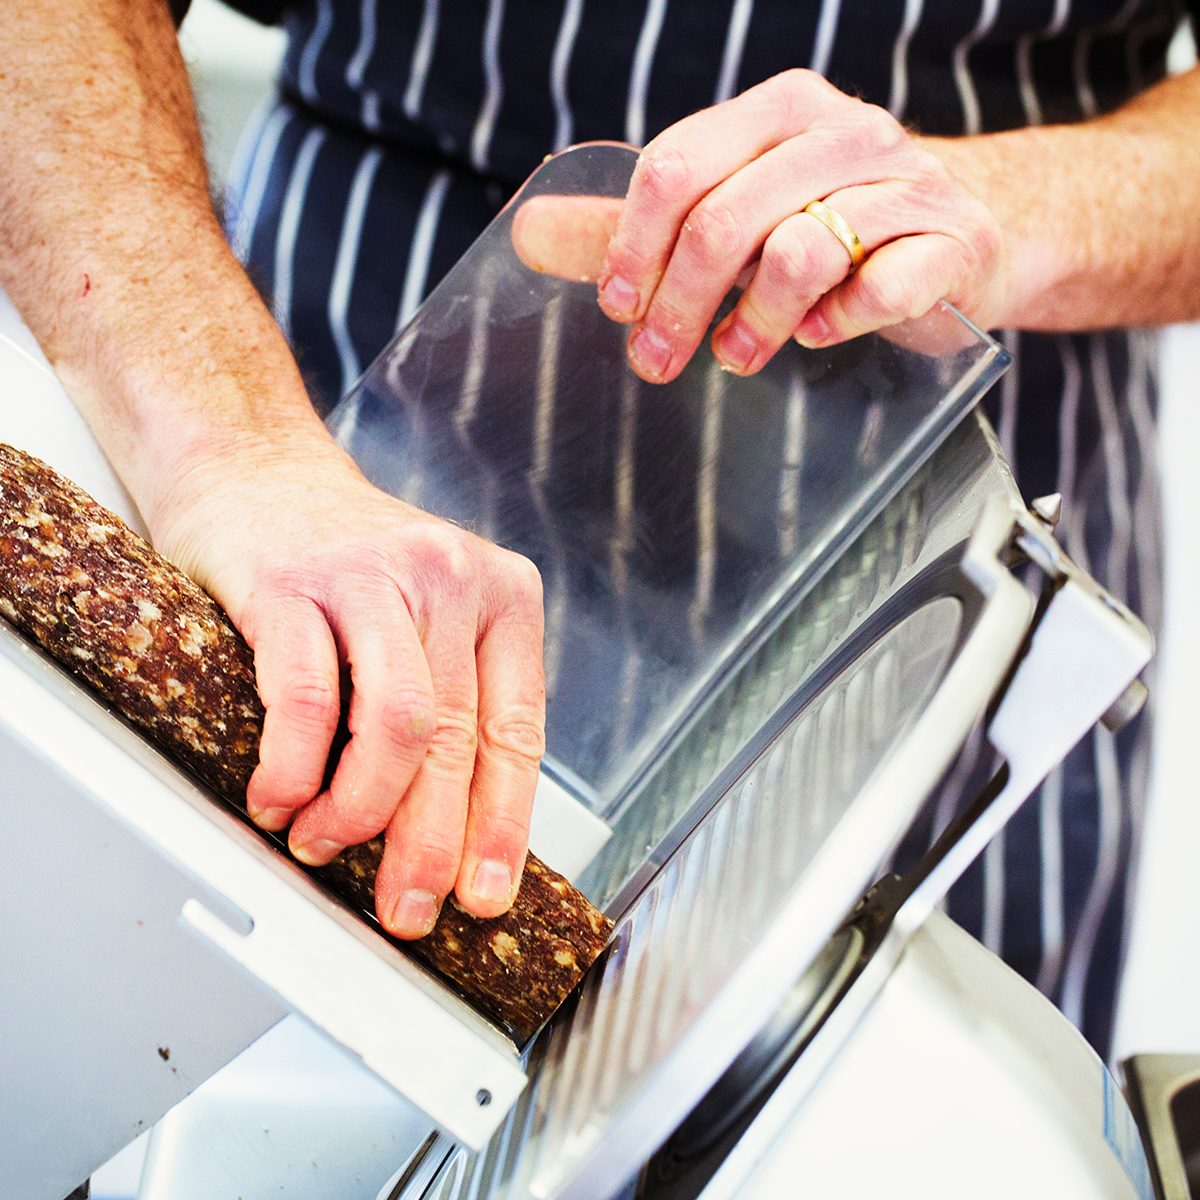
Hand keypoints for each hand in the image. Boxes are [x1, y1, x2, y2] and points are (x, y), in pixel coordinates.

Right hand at [152, 434, 544, 938]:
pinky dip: (293, 767)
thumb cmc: (345, 561)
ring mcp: (373, 574)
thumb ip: (454, 698)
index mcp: (502, 597)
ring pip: (397, 723)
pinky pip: (305, 696)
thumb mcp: (429, 616)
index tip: (487, 891)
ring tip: (326, 844)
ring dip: (362, 810)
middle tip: (407, 905)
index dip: (502, 823)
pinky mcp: (292, 580)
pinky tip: (279, 798)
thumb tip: (454, 827)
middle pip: (458, 738)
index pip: (517, 731)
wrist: (255, 469)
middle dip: (432, 842)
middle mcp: (450, 580)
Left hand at [591, 69, 1005, 381]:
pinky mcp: (951, 242)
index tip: (619, 307)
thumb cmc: (840, 224)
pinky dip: (836, 325)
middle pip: (725, 218)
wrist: (979, 227)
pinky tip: (820, 334)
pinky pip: (878, 290)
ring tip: (738, 355)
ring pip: (798, 251)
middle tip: (657, 361)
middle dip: (676, 304)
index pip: (678, 169)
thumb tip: (533, 235)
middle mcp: (843, 131)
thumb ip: (650, 221)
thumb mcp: (746, 205)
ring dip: (753, 323)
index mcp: (781, 110)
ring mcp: (905, 183)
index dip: (632, 247)